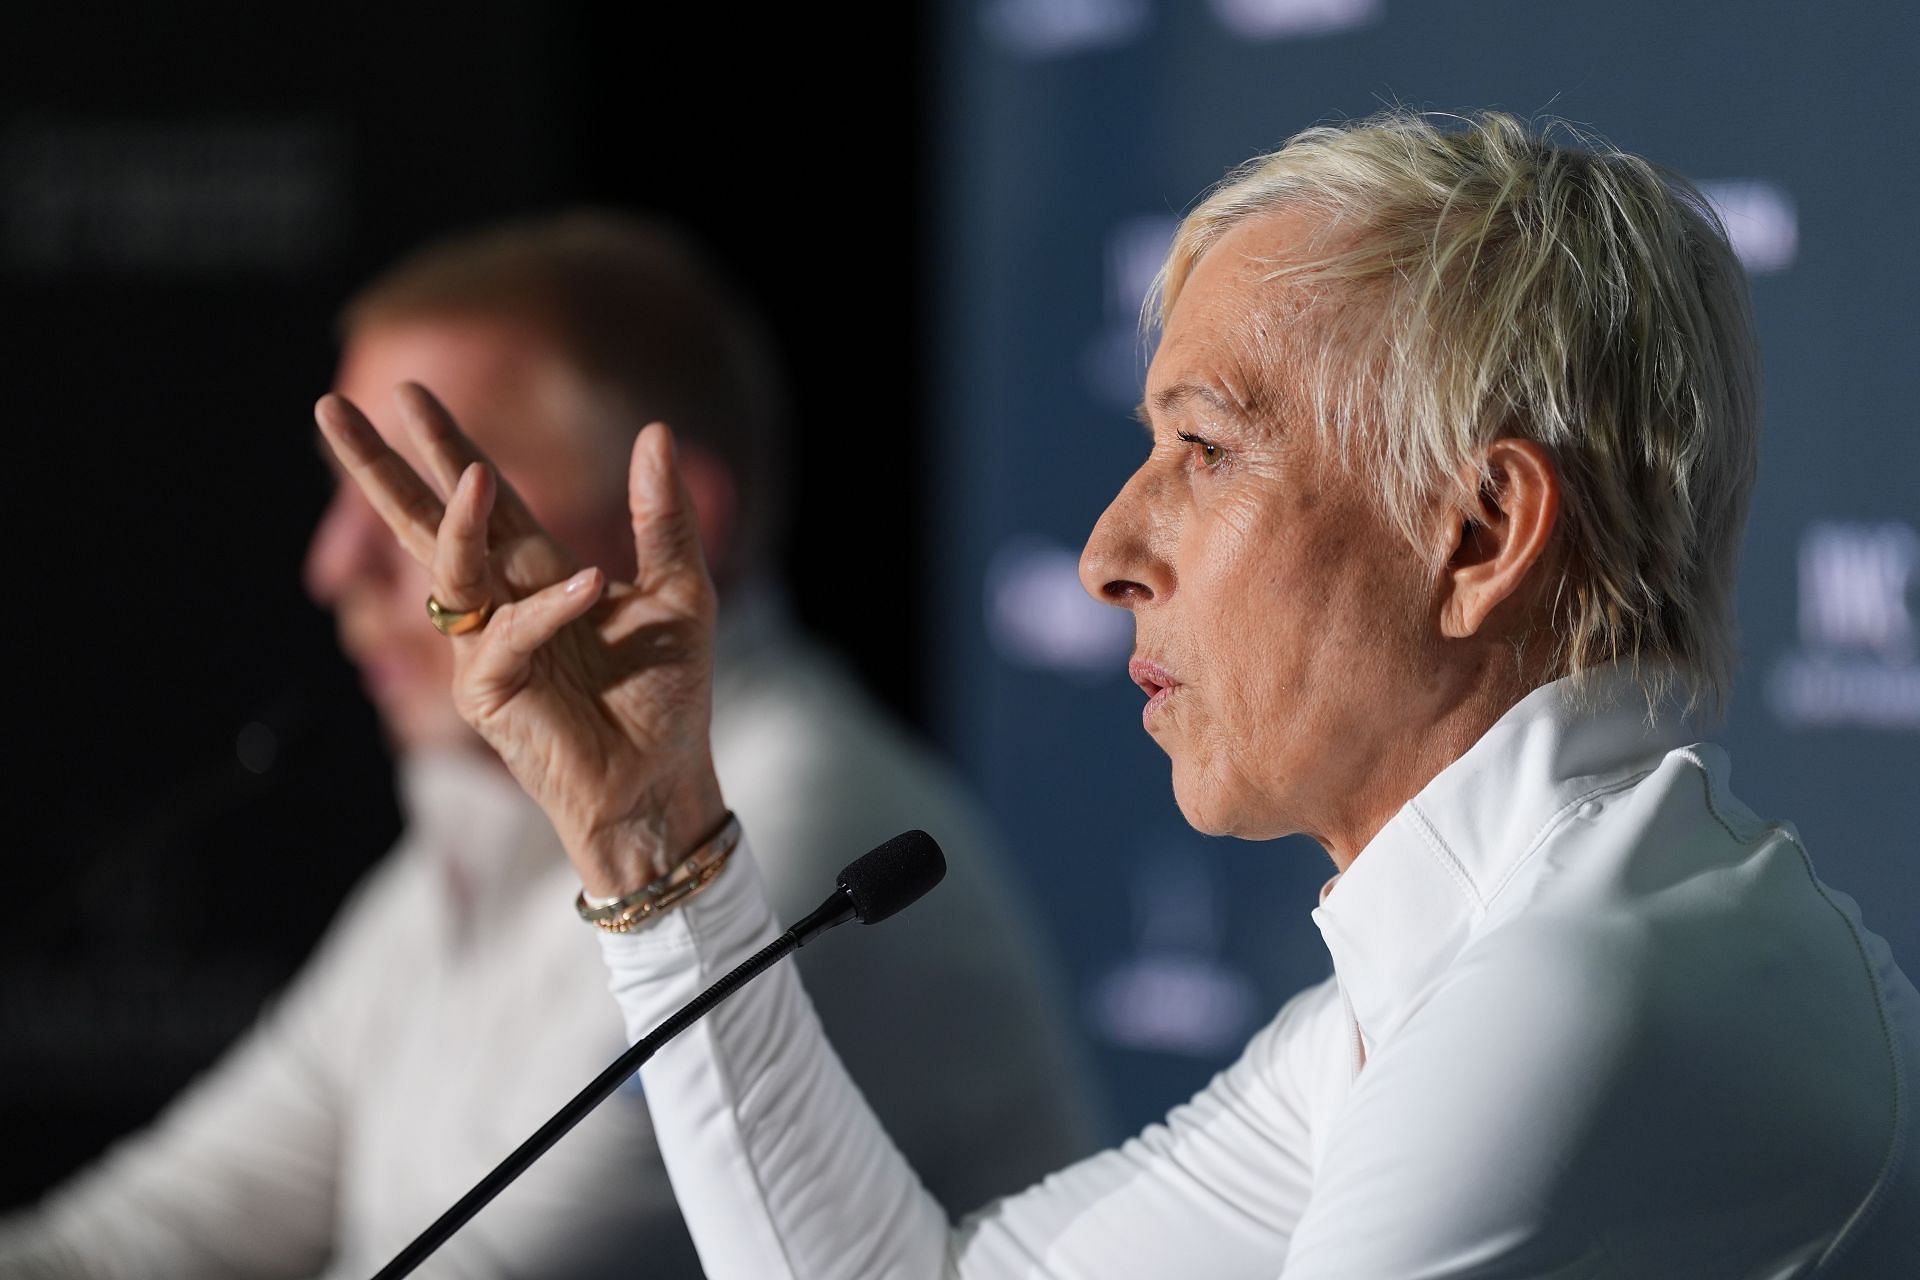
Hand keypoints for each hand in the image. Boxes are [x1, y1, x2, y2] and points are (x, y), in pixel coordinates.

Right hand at [314, 382, 727, 895]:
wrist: (663, 779)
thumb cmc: (667, 693)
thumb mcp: (681, 590)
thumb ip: (662, 516)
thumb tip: (653, 430)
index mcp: (537, 572)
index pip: (484, 500)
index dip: (447, 447)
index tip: (410, 393)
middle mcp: (501, 605)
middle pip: (426, 524)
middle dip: (380, 469)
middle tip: (333, 408)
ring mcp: (486, 649)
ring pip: (450, 572)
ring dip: (458, 524)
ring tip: (476, 476)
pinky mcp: (489, 694)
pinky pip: (507, 635)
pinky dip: (545, 608)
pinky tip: (585, 586)